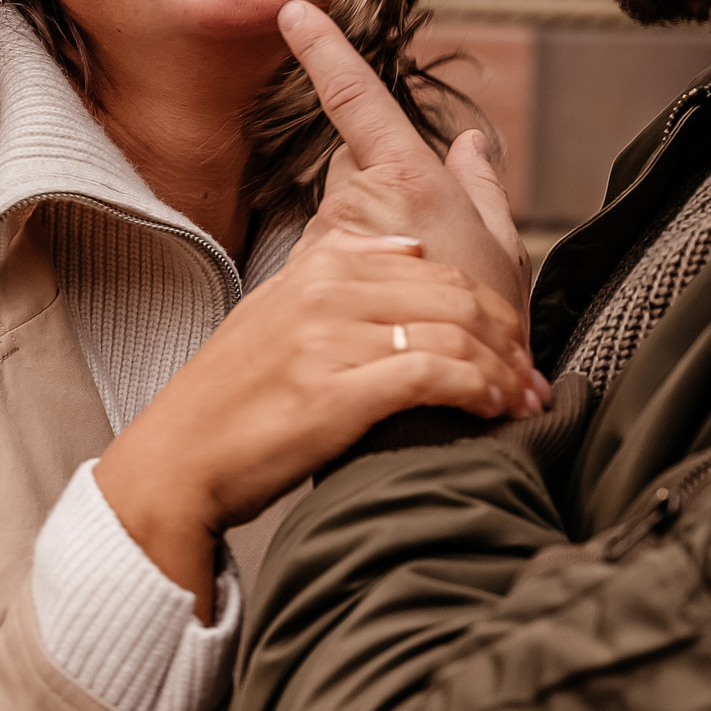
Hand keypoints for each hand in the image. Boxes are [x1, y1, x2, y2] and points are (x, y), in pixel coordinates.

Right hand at [94, 232, 532, 601]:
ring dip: (502, 370)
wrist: (177, 463)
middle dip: (507, 338)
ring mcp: (330, 340)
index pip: (436, 269)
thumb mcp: (279, 311)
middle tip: (533, 376)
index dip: (489, 307)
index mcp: (321, 265)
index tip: (514, 344)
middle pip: (456, 296)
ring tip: (523, 401)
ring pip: (454, 334)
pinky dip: (477, 390)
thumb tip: (408, 247)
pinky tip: (493, 409)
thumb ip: (342, 272)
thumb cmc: (235, 398)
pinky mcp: (336, 392)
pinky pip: (434, 375)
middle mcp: (327, 291)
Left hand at [278, 0, 538, 340]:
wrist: (451, 407)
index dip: (325, 51)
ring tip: (406, 297)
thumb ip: (483, 188)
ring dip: (364, 247)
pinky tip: (381, 320)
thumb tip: (472, 142)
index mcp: (412, 177)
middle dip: (373, 194)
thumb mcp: (505, 251)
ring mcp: (333, 243)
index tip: (295, 13)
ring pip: (338, 220)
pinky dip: (347, 284)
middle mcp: (364, 201)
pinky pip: (326, 264)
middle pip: (351, 169)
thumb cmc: (491, 331)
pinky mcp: (314, 282)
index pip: (357, 98)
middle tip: (421, 251)